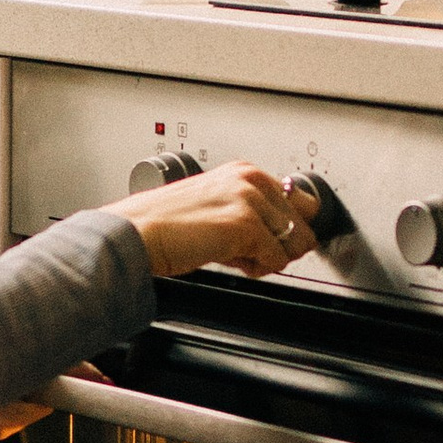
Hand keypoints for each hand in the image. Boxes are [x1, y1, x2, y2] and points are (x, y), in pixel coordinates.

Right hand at [113, 161, 315, 280]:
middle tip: (249, 252)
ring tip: (237, 256)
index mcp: (245, 172)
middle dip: (281, 245)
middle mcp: (252, 179)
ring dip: (269, 258)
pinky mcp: (247, 225)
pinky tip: (229, 261)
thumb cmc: (166, 225)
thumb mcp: (216, 206)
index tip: (272, 241)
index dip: (287, 229)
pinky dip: (257, 269)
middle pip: (304, 223)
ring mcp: (251, 200)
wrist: (138, 233)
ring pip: (295, 243)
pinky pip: (276, 260)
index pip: (299, 201)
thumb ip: (250, 214)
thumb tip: (281, 241)